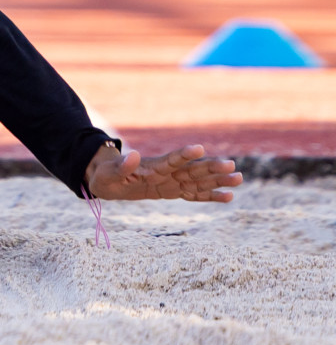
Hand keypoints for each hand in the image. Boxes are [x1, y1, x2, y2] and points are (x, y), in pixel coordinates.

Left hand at [84, 143, 241, 202]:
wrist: (108, 181)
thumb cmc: (106, 175)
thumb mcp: (108, 174)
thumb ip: (121, 166)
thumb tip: (132, 154)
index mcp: (151, 167)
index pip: (170, 160)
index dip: (184, 154)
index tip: (199, 148)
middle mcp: (166, 173)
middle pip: (191, 170)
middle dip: (210, 168)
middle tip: (232, 165)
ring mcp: (171, 182)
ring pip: (198, 181)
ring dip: (217, 180)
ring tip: (238, 178)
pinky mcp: (172, 192)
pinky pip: (194, 195)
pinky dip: (210, 196)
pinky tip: (229, 196)